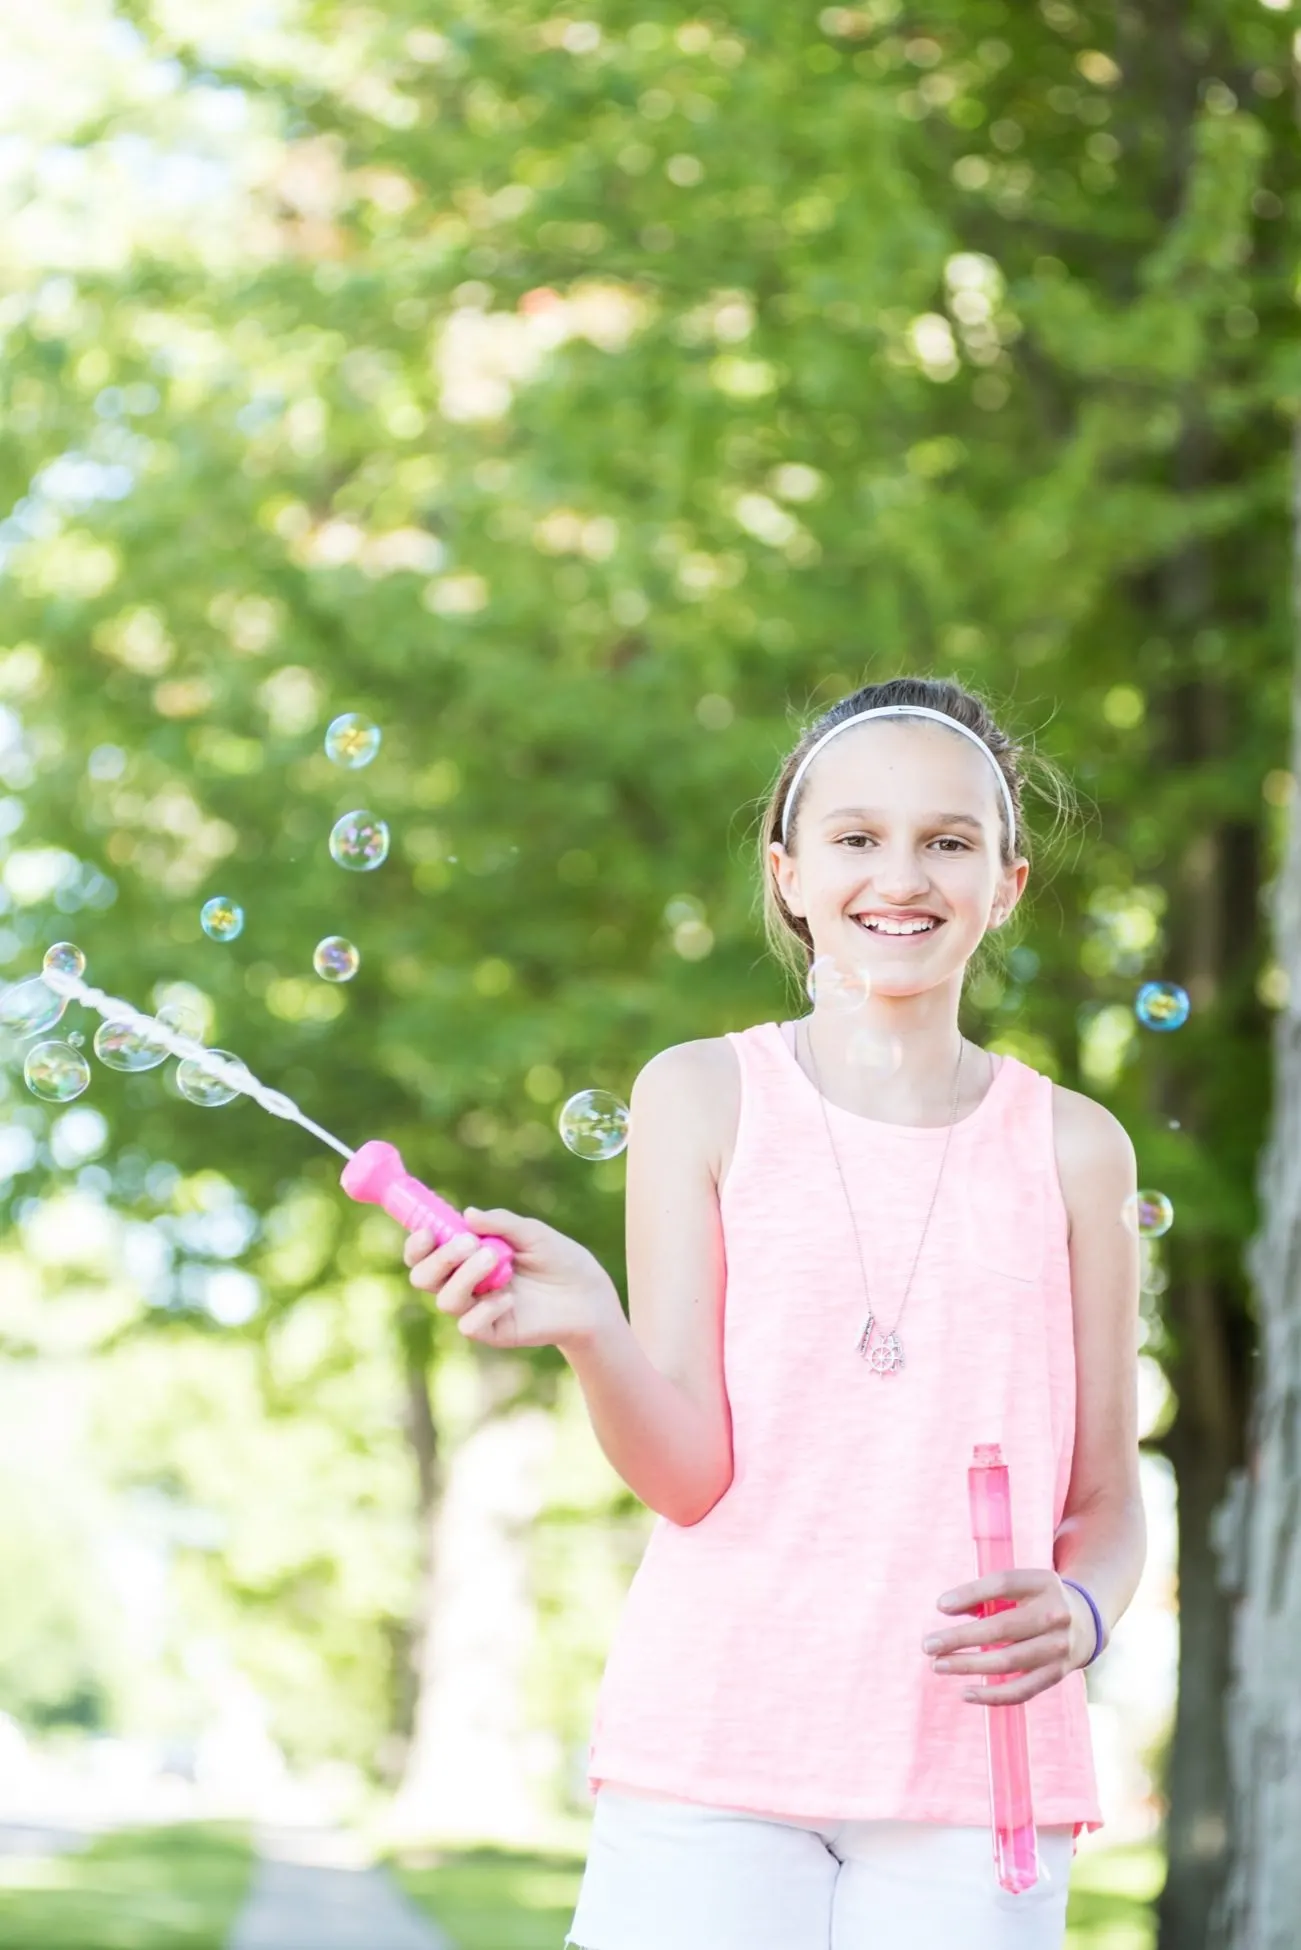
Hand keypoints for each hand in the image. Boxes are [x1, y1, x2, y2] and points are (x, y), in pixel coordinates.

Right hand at [404, 1205, 618, 1355]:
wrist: (589, 1294)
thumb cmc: (560, 1259)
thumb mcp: (533, 1232)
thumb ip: (501, 1223)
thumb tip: (467, 1214)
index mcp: (467, 1255)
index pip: (426, 1252)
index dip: (418, 1244)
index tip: (428, 1232)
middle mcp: (466, 1282)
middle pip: (423, 1278)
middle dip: (439, 1259)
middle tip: (469, 1244)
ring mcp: (478, 1308)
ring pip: (446, 1300)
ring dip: (465, 1278)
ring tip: (496, 1260)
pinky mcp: (493, 1331)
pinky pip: (470, 1326)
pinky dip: (485, 1309)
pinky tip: (510, 1298)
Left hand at [920, 1569, 1096, 1705]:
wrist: (1085, 1622)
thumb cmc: (1035, 1600)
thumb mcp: (1019, 1586)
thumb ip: (985, 1594)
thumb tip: (946, 1608)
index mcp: (1043, 1582)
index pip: (1002, 1584)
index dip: (969, 1594)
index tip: (939, 1606)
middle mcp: (1055, 1614)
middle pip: (1002, 1627)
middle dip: (960, 1638)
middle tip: (928, 1645)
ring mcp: (1059, 1647)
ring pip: (1008, 1661)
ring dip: (969, 1666)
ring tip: (938, 1665)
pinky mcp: (1057, 1674)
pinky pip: (1021, 1690)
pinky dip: (992, 1695)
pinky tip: (965, 1693)